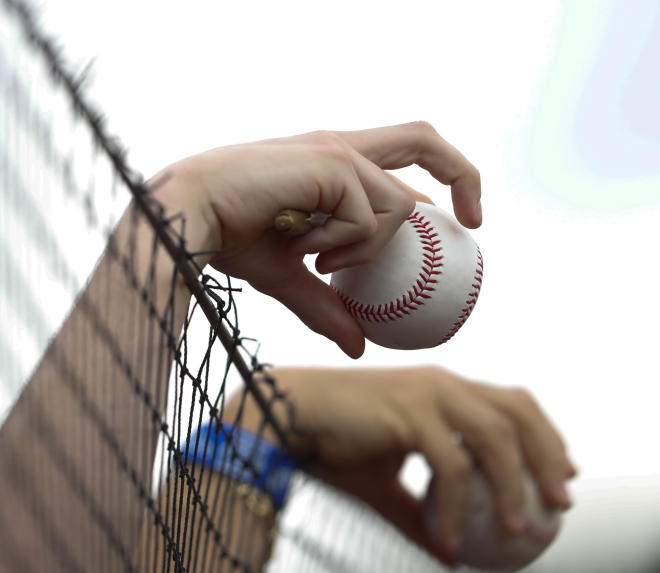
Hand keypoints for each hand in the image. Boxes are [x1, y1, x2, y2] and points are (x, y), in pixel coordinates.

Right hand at [150, 122, 481, 358]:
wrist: (186, 216)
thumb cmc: (224, 238)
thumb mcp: (285, 277)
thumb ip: (324, 305)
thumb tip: (359, 347)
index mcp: (329, 161)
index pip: (399, 153)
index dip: (436, 180)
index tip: (454, 224)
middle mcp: (338, 146)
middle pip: (422, 137)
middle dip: (461, 174)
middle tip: (472, 225)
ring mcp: (336, 150)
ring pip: (397, 206)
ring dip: (368, 249)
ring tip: (320, 263)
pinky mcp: (330, 162)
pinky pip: (368, 221)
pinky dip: (347, 248)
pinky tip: (307, 252)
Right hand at [241, 366, 575, 565]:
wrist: (284, 419)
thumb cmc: (329, 445)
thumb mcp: (384, 486)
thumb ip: (420, 513)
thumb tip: (451, 555)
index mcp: (441, 390)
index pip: (510, 403)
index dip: (543, 435)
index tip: (560, 474)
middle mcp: (441, 384)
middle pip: (518, 409)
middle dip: (547, 455)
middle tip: (559, 501)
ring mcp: (427, 393)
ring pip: (495, 436)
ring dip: (513, 485)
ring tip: (517, 529)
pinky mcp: (409, 411)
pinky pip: (450, 466)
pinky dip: (456, 507)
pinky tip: (450, 539)